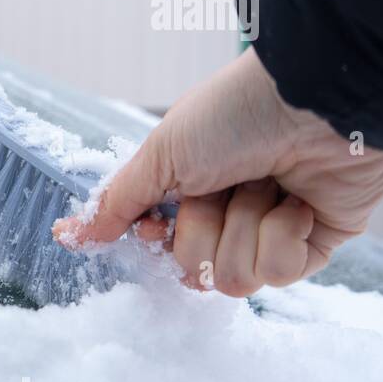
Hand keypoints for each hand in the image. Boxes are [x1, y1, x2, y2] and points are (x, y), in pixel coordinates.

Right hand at [52, 48, 382, 296]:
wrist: (312, 102)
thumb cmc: (232, 114)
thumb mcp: (160, 157)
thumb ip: (116, 204)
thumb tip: (67, 236)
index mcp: (189, 191)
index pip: (158, 247)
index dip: (154, 239)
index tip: (154, 221)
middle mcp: (228, 215)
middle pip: (192, 269)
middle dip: (205, 227)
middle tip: (224, 186)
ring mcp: (271, 233)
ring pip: (236, 279)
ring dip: (246, 227)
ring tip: (267, 186)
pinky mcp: (315, 246)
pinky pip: (281, 275)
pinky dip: (284, 236)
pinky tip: (298, 203)